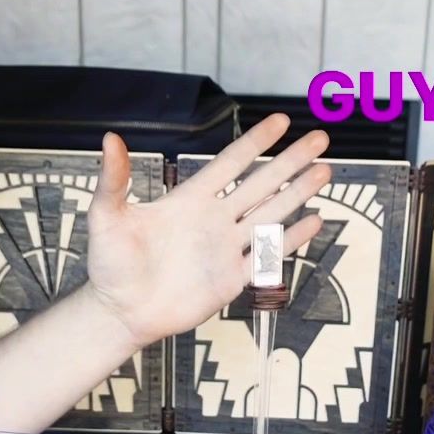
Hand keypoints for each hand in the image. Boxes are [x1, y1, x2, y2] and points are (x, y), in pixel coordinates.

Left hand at [86, 114, 330, 349]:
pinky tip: (313, 221)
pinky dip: (291, 240)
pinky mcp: (232, 280)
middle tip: (319, 138)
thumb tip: (109, 139)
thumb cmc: (110, 266)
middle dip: (291, 161)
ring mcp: (226, 250)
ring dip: (298, 193)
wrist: (122, 311)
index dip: (257, 142)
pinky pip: (267, 256)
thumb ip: (114, 179)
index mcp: (190, 201)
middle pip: (262, 184)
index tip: (281, 121)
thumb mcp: (108, 216)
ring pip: (271, 214)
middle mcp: (214, 221)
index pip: (231, 163)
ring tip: (325, 171)